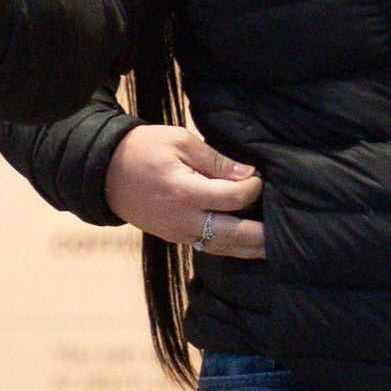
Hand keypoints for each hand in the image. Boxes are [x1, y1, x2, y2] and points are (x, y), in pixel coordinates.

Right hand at [106, 124, 263, 259]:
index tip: (259, 178)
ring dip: (250, 249)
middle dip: (262, 235)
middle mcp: (183, 220)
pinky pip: (209, 248)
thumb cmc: (143, 149)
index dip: (252, 188)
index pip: (234, 198)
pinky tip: (247, 246)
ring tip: (274, 246)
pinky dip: (231, 248)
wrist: (105, 172)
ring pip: (223, 248)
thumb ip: (216, 162)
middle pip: (234, 235)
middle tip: (285, 232)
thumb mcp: (181, 142)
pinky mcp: (175, 238)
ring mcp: (178, 233)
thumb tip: (248, 176)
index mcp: (185, 193)